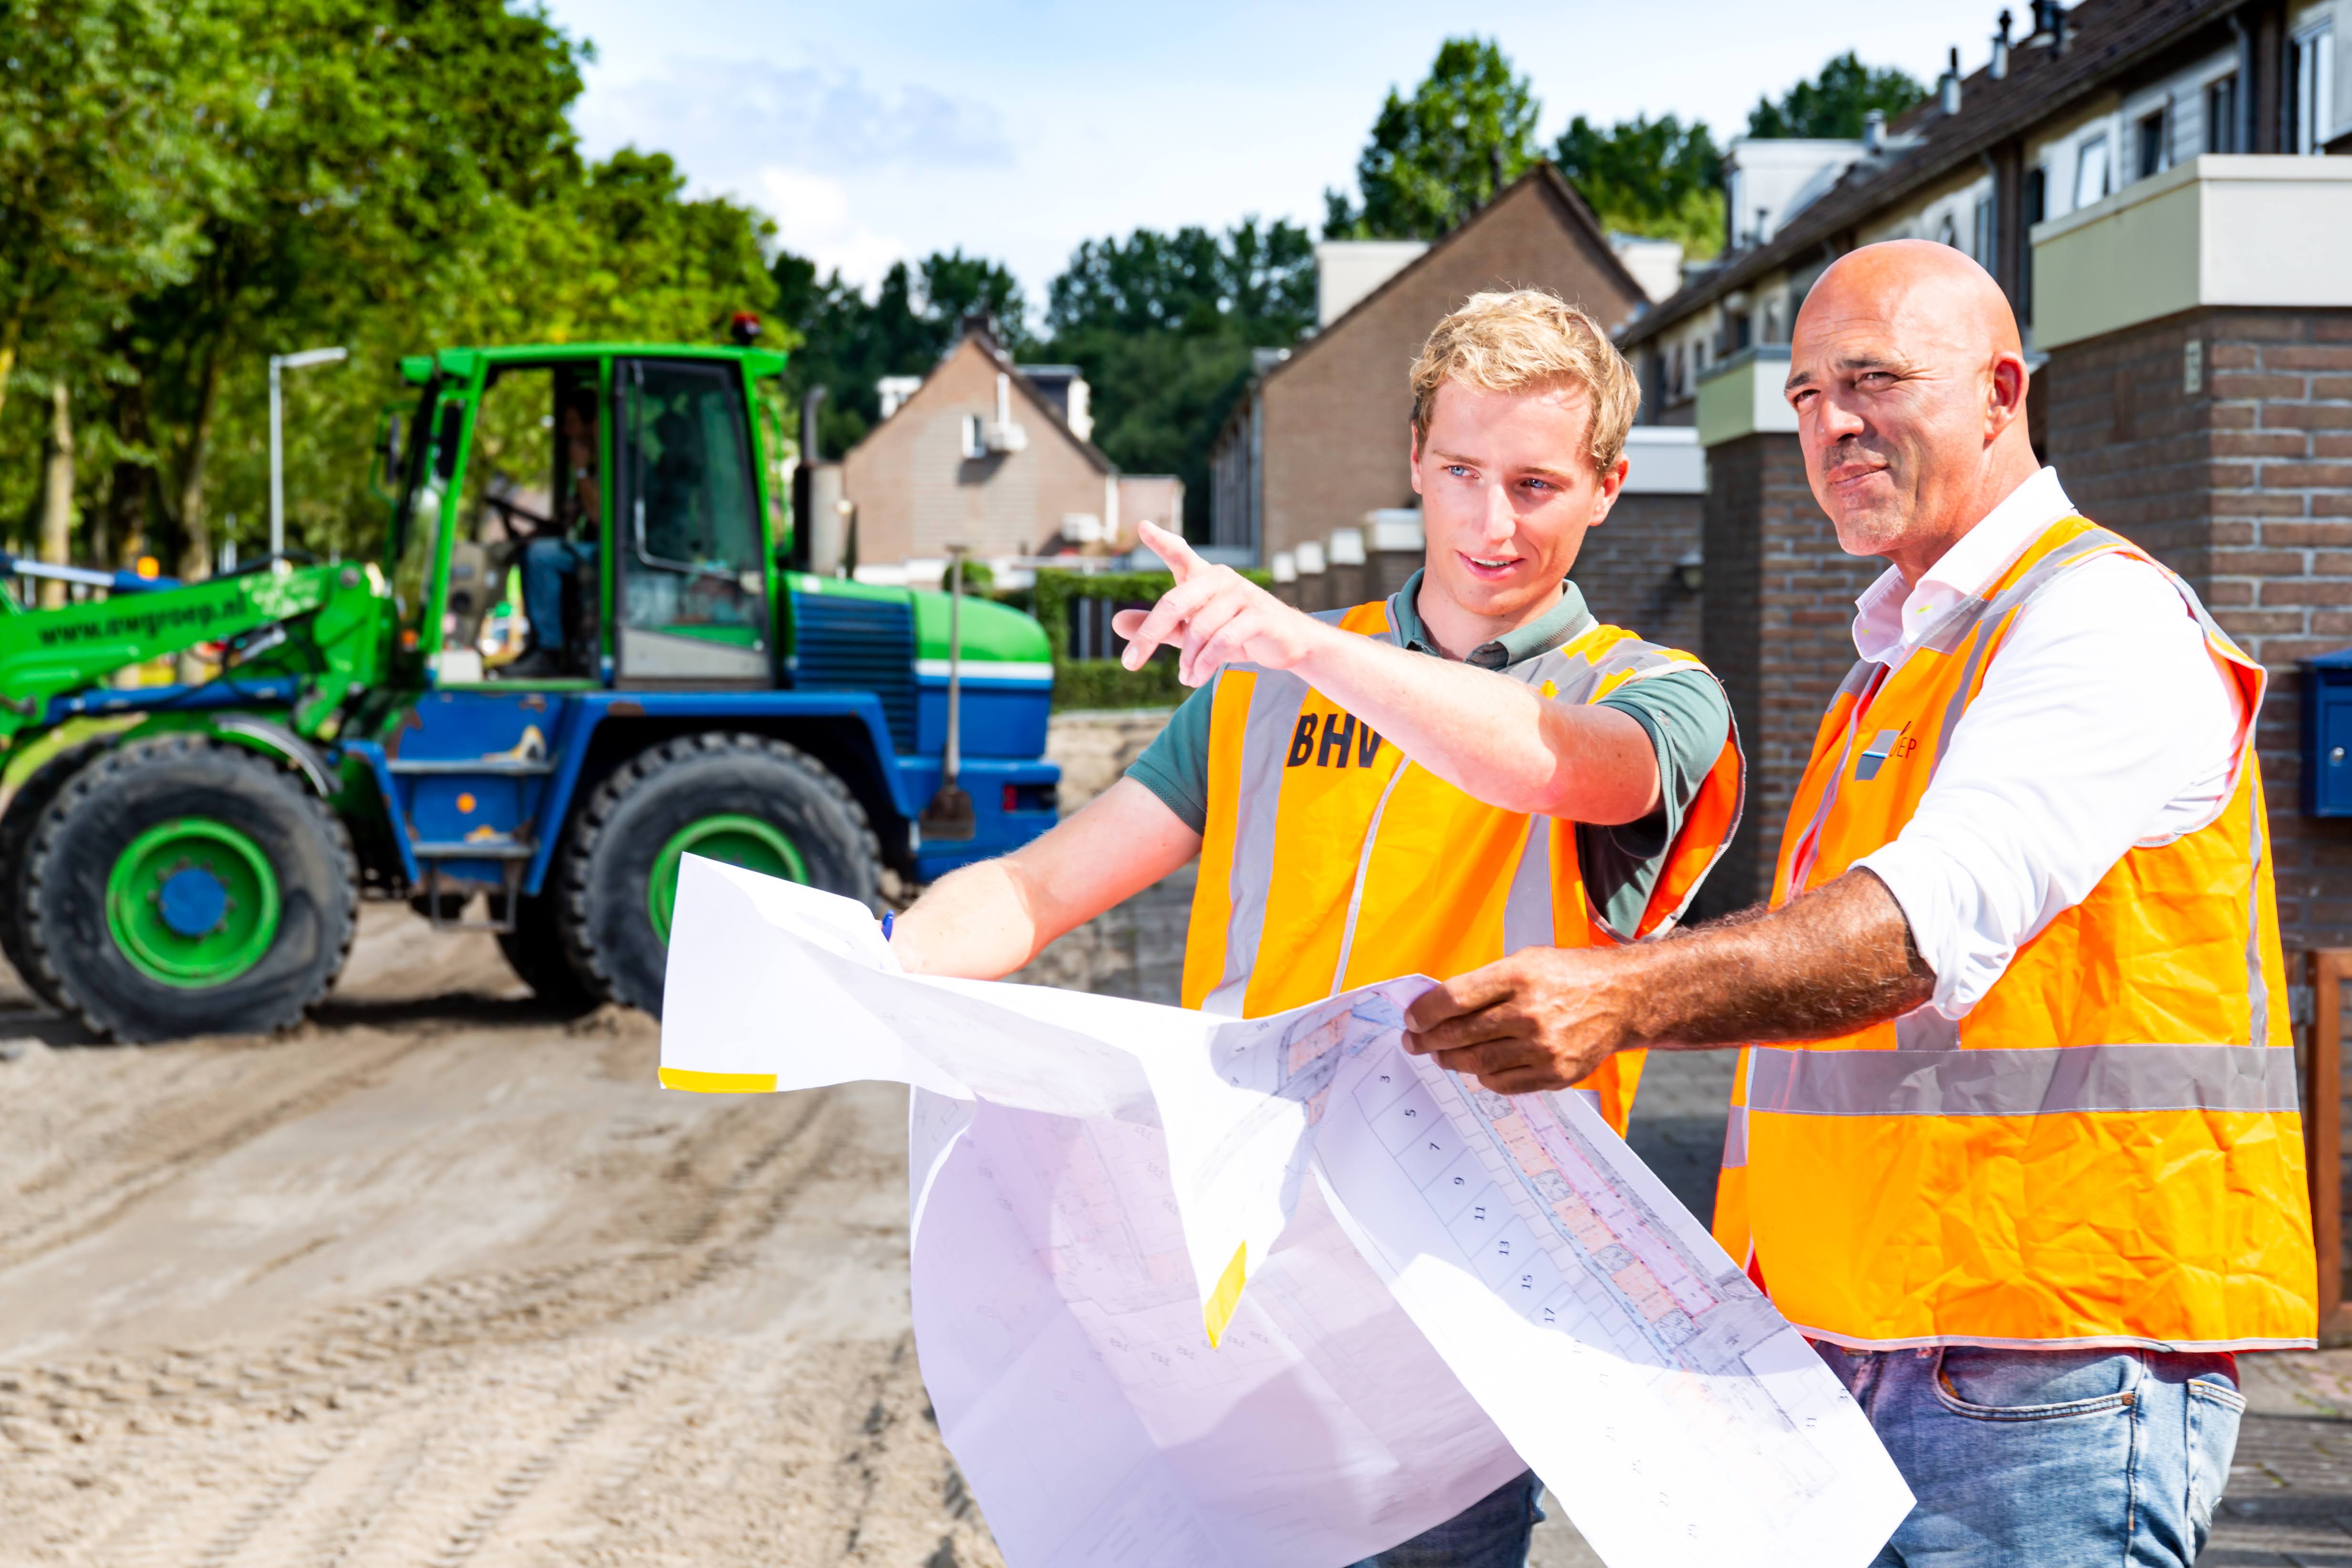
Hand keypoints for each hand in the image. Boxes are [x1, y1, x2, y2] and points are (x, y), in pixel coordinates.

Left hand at [1112, 519, 1327, 685]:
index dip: (1162, 541)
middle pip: (1175, 603)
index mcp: (1203, 577)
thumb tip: (1115, 623)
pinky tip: (1197, 677)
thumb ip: (1158, 627)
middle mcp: (1222, 579)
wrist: (1287, 643)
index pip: (1180, 555)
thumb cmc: (1235, 631)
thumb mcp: (1191, 630)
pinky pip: (1223, 641)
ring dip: (1187, 660)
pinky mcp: (1260, 616)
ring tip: (1185, 678)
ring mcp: (1243, 595)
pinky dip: (1205, 664)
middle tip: (1129, 663)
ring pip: (1199, 629)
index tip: (1142, 527)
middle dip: (1148, 635)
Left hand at [1402, 948, 1631, 1093]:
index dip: (1423, 1013)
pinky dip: (1484, 1076)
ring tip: (1441, 1055)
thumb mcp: (1525, 961)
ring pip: (1477, 1063)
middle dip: (1428, 1040)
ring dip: (1451, 1061)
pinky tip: (1478, 1067)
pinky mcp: (1556, 1074)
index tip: (1411, 1019)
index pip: (1452, 999)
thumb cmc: (1568, 976)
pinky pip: (1503, 1083)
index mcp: (1517, 976)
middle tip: (1414, 1042)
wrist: (1622, 998)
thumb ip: (1484, 984)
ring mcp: (1544, 1047)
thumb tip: (1437, 1008)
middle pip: (1459, 1034)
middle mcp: (1530, 1012)